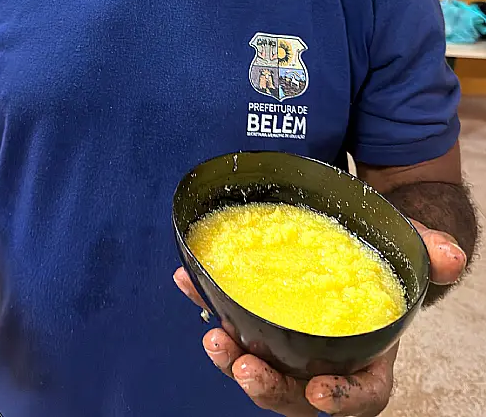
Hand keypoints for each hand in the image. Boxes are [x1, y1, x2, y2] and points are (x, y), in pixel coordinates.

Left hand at [174, 222, 466, 415]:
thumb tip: (451, 256)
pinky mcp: (261, 317)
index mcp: (367, 353)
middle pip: (297, 390)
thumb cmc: (383, 260)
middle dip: (269, 385)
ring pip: (261, 364)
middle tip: (243, 364)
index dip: (341, 399)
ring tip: (212, 337)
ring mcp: (289, 341)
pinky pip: (235, 319)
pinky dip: (211, 304)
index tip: (317, 390)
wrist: (355, 241)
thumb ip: (428, 255)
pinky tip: (189, 281)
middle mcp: (325, 357)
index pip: (362, 394)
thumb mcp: (408, 253)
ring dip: (232, 355)